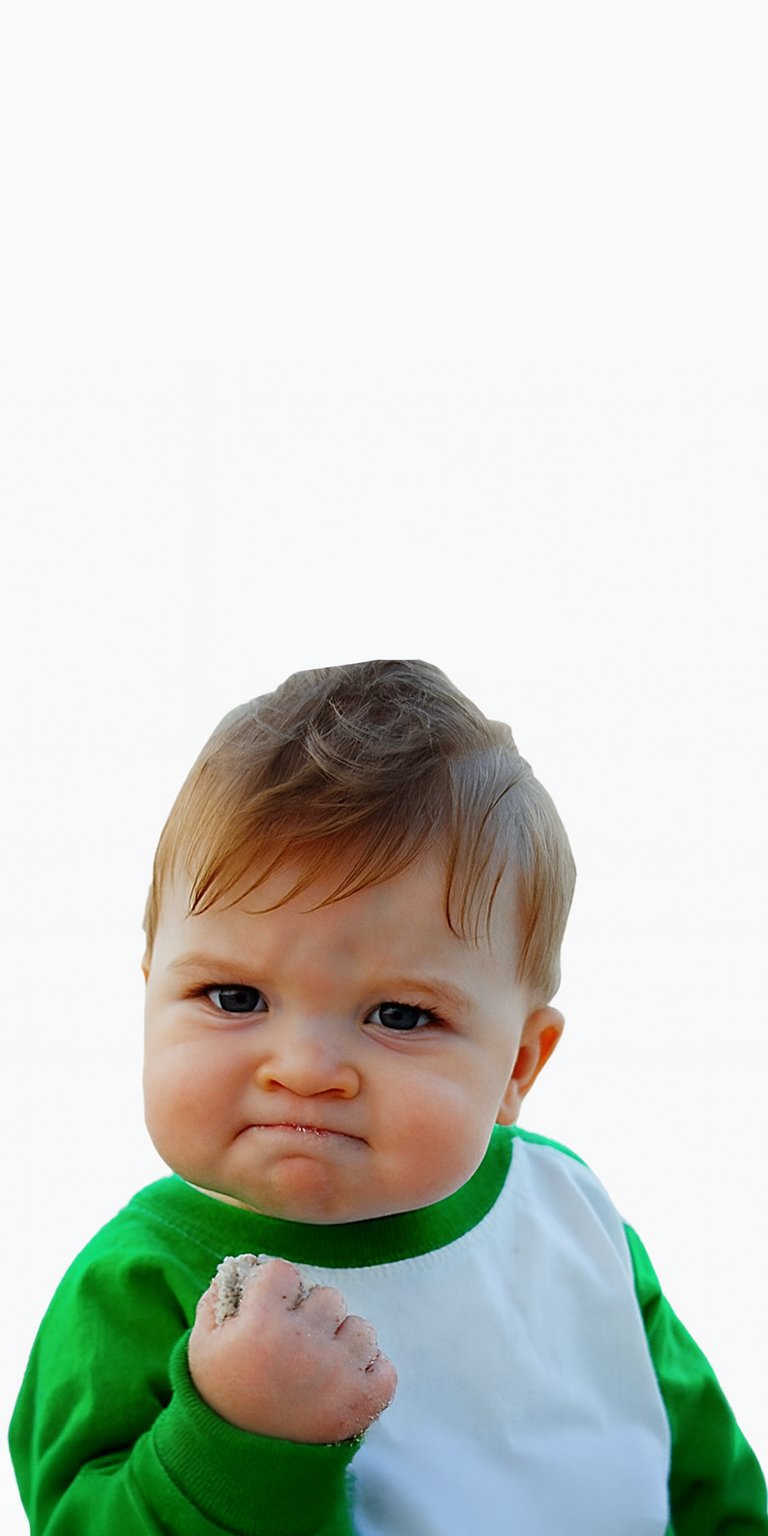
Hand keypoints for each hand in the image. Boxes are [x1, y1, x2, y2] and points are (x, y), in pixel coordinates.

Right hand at [188, 1257, 396, 1442]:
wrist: (238, 1462)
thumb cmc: (221, 1396)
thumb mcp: (203, 1344)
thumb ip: (220, 1296)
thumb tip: (247, 1264)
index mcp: (262, 1325)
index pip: (284, 1272)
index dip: (275, 1290)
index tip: (266, 1312)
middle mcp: (304, 1344)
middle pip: (329, 1297)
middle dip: (311, 1316)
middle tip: (293, 1345)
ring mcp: (337, 1373)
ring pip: (361, 1328)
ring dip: (343, 1343)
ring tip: (319, 1367)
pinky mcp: (361, 1403)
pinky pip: (385, 1368)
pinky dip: (370, 1374)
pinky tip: (343, 1383)